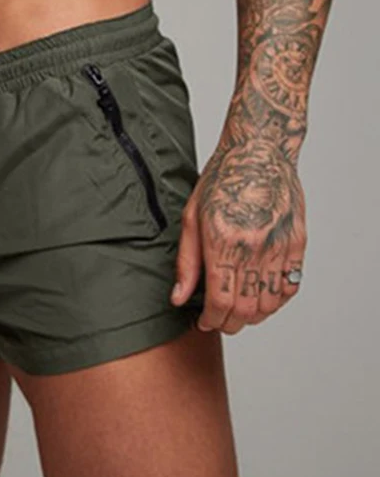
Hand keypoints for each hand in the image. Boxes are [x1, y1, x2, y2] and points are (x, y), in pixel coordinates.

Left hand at [170, 136, 306, 333]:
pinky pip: (290, 286)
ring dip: (252, 316)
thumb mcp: (191, 217)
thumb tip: (179, 297)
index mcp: (223, 241)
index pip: (220, 300)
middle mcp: (253, 248)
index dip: (211, 320)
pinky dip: (276, 301)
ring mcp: (279, 247)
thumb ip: (186, 262)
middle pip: (245, 308)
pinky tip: (261, 299)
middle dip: (229, 323)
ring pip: (270, 303)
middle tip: (219, 322)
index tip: (204, 322)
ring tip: (237, 312)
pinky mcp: (297, 243)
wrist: (258, 153)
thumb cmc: (221, 180)